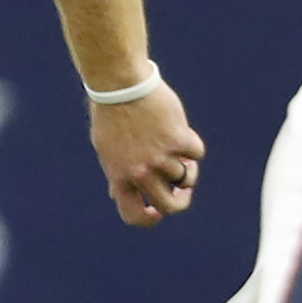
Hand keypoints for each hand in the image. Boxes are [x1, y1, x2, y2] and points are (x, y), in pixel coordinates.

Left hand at [92, 82, 205, 227]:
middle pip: (170, 205)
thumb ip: (116, 174)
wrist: (120, 84)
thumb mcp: (106, 149)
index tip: (156, 212)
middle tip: (184, 189)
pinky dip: (192, 143)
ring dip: (186, 164)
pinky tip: (181, 131)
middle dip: (181, 200)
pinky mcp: (179, 140)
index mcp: (120, 177)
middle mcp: (141, 173)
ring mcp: (161, 158)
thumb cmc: (110, 113)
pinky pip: (196, 152)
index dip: (149, 218)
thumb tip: (117, 194)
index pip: (134, 215)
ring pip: (186, 176)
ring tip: (177, 149)